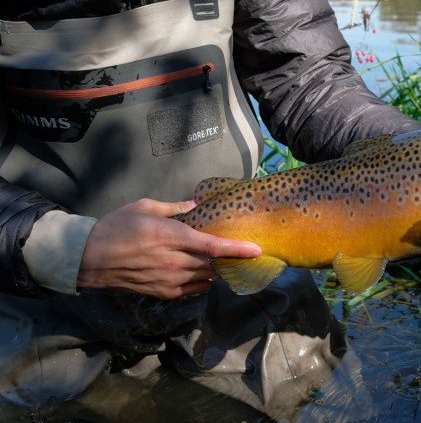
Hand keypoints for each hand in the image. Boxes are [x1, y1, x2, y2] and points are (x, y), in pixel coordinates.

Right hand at [77, 198, 260, 299]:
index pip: (213, 246)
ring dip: (217, 271)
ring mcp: (169, 280)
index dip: (237, 250)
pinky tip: (203, 273)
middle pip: (214, 265)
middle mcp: (174, 261)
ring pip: (206, 278)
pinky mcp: (163, 292)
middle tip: (244, 253)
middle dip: (231, 260)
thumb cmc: (116, 227)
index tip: (256, 250)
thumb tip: (196, 204)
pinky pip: (193, 289)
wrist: (88, 257)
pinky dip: (202, 281)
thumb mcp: (146, 207)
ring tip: (225, 262)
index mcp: (172, 237)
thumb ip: (175, 207)